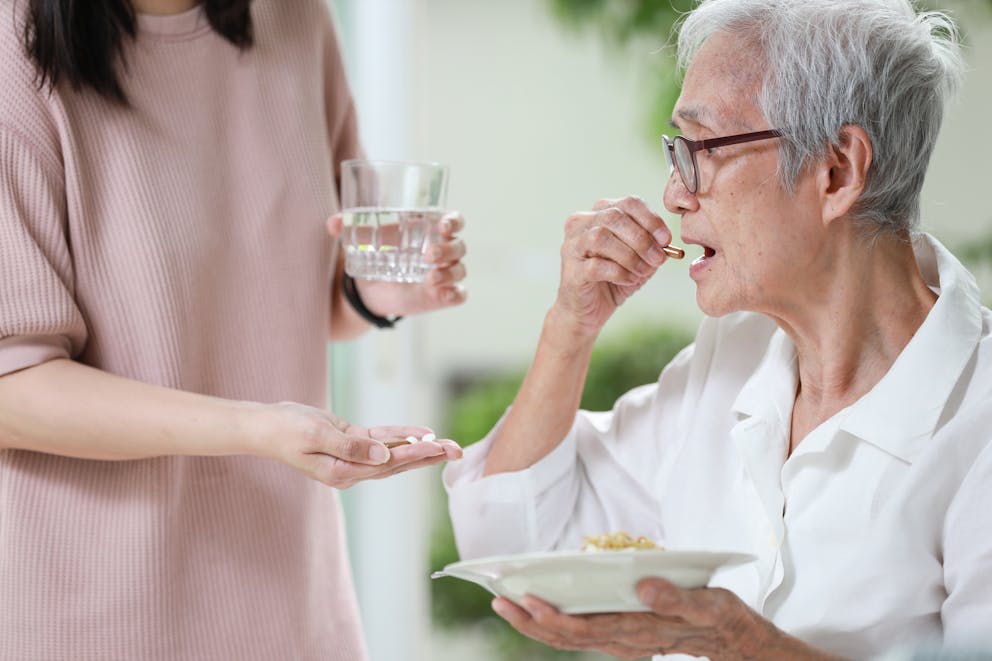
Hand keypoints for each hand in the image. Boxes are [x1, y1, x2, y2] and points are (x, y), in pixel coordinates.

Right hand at [257, 401, 462, 488]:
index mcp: (343, 473)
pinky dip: (401, 436)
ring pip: (394, 453)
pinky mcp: (351, 442)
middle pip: (398, 464)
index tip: (439, 448)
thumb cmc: (286, 430)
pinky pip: (381, 440)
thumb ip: (351, 447)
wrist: (265, 425)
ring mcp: (352, 458)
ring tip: (448, 444)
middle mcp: (352, 470)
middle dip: (428, 456)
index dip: (415, 455)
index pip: (388, 465)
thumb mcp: (317, 435)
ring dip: (420, 448)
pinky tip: (421, 434)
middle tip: (458, 450)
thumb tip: (384, 457)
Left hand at [327, 211, 467, 316]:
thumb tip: (333, 223)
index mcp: (430, 230)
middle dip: (448, 250)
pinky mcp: (441, 295)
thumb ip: (348, 227)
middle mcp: (443, 251)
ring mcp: (444, 274)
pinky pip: (459, 294)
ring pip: (460, 270)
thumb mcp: (363, 240)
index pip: (454, 221)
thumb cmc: (377, 253)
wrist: (371, 287)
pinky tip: (443, 295)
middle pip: (459, 246)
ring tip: (429, 279)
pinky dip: (455, 294)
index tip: (443, 226)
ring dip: (450, 273)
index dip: (454, 222)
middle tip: (428, 255)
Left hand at [492, 579, 843, 660]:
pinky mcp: (622, 635)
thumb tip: (642, 586)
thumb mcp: (708, 604)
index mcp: (638, 632)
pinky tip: (540, 606)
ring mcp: (621, 641)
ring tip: (506, 602)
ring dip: (535, 622)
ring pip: (569, 638)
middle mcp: (623, 641)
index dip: (550, 617)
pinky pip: (580, 632)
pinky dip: (555, 621)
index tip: (524, 599)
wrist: (734, 639)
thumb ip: (676, 599)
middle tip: (497, 600)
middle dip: (529, 621)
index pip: (583, 629)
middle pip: (566, 637)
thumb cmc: (721, 618)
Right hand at [555, 196, 672, 333]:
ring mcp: (572, 247)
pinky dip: (619, 273)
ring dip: (630, 255)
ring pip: (601, 237)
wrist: (587, 311)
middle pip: (614, 217)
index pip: (627, 203)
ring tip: (644, 271)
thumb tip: (664, 242)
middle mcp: (581, 224)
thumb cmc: (612, 280)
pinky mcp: (571, 271)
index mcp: (599, 214)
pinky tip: (630, 280)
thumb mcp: (638, 259)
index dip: (651, 219)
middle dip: (642, 238)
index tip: (666, 240)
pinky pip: (596, 265)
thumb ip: (650, 247)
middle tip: (658, 258)